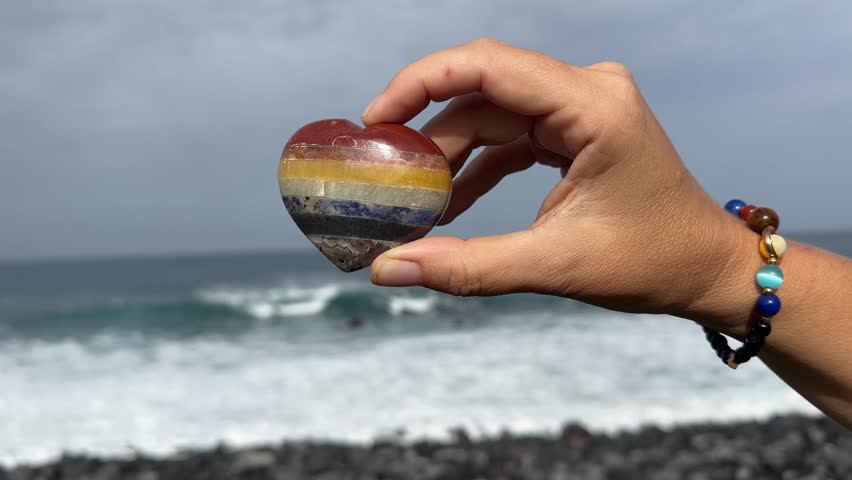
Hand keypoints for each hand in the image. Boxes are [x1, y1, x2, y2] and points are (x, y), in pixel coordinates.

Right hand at [363, 39, 755, 330]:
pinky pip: (508, 136)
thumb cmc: (652, 261)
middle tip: (384, 178)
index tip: (375, 119)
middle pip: (482, 93)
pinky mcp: (573, 129)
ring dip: (449, 157)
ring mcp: (581, 107)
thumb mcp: (555, 266)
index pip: (489, 67)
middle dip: (428, 137)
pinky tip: (447, 206)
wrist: (705, 268)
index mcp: (594, 107)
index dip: (421, 83)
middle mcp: (588, 92)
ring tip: (412, 203)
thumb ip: (468, 266)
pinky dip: (475, 167)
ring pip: (489, 115)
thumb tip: (390, 269)